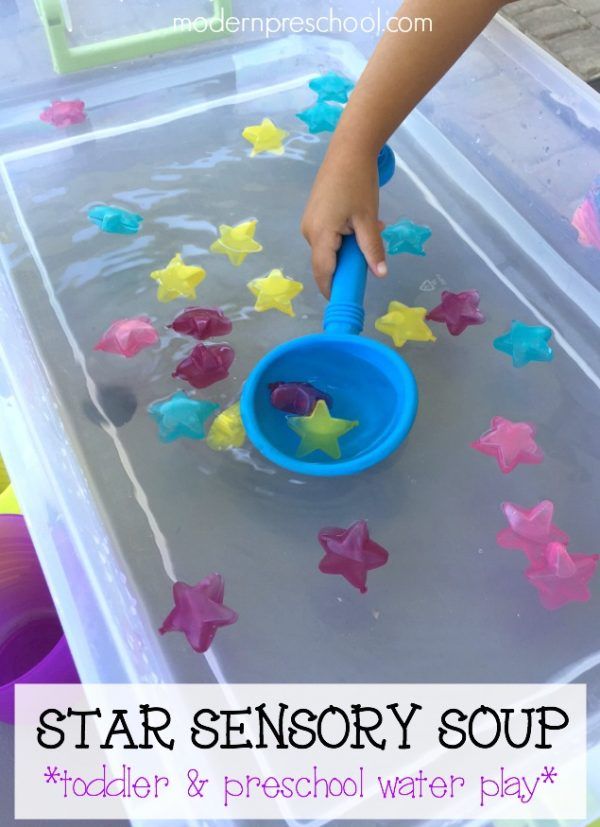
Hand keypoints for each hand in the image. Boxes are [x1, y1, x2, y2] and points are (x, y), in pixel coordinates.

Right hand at [301, 145, 386, 297]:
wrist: (348, 149)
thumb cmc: (359, 182)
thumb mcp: (369, 219)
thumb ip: (372, 249)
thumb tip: (380, 275)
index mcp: (320, 234)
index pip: (324, 272)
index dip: (333, 289)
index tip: (346, 301)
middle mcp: (309, 232)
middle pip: (325, 263)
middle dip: (346, 267)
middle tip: (369, 259)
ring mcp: (309, 223)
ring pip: (328, 250)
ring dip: (347, 250)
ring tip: (369, 231)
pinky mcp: (314, 215)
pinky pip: (327, 237)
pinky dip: (343, 239)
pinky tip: (359, 223)